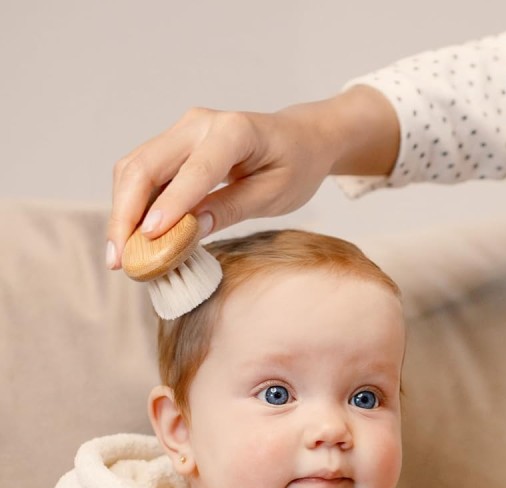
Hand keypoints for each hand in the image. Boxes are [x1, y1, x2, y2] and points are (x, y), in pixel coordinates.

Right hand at [107, 86, 400, 263]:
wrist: (300, 138)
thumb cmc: (295, 166)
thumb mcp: (275, 194)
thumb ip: (232, 208)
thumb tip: (188, 230)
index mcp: (234, 131)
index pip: (195, 170)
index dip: (170, 204)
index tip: (149, 237)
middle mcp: (199, 124)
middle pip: (145, 165)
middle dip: (126, 213)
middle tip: (119, 260)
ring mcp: (182, 131)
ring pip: (135, 169)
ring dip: (122, 212)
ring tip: (120, 256)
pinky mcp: (174, 145)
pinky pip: (143, 174)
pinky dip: (133, 205)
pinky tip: (132, 239)